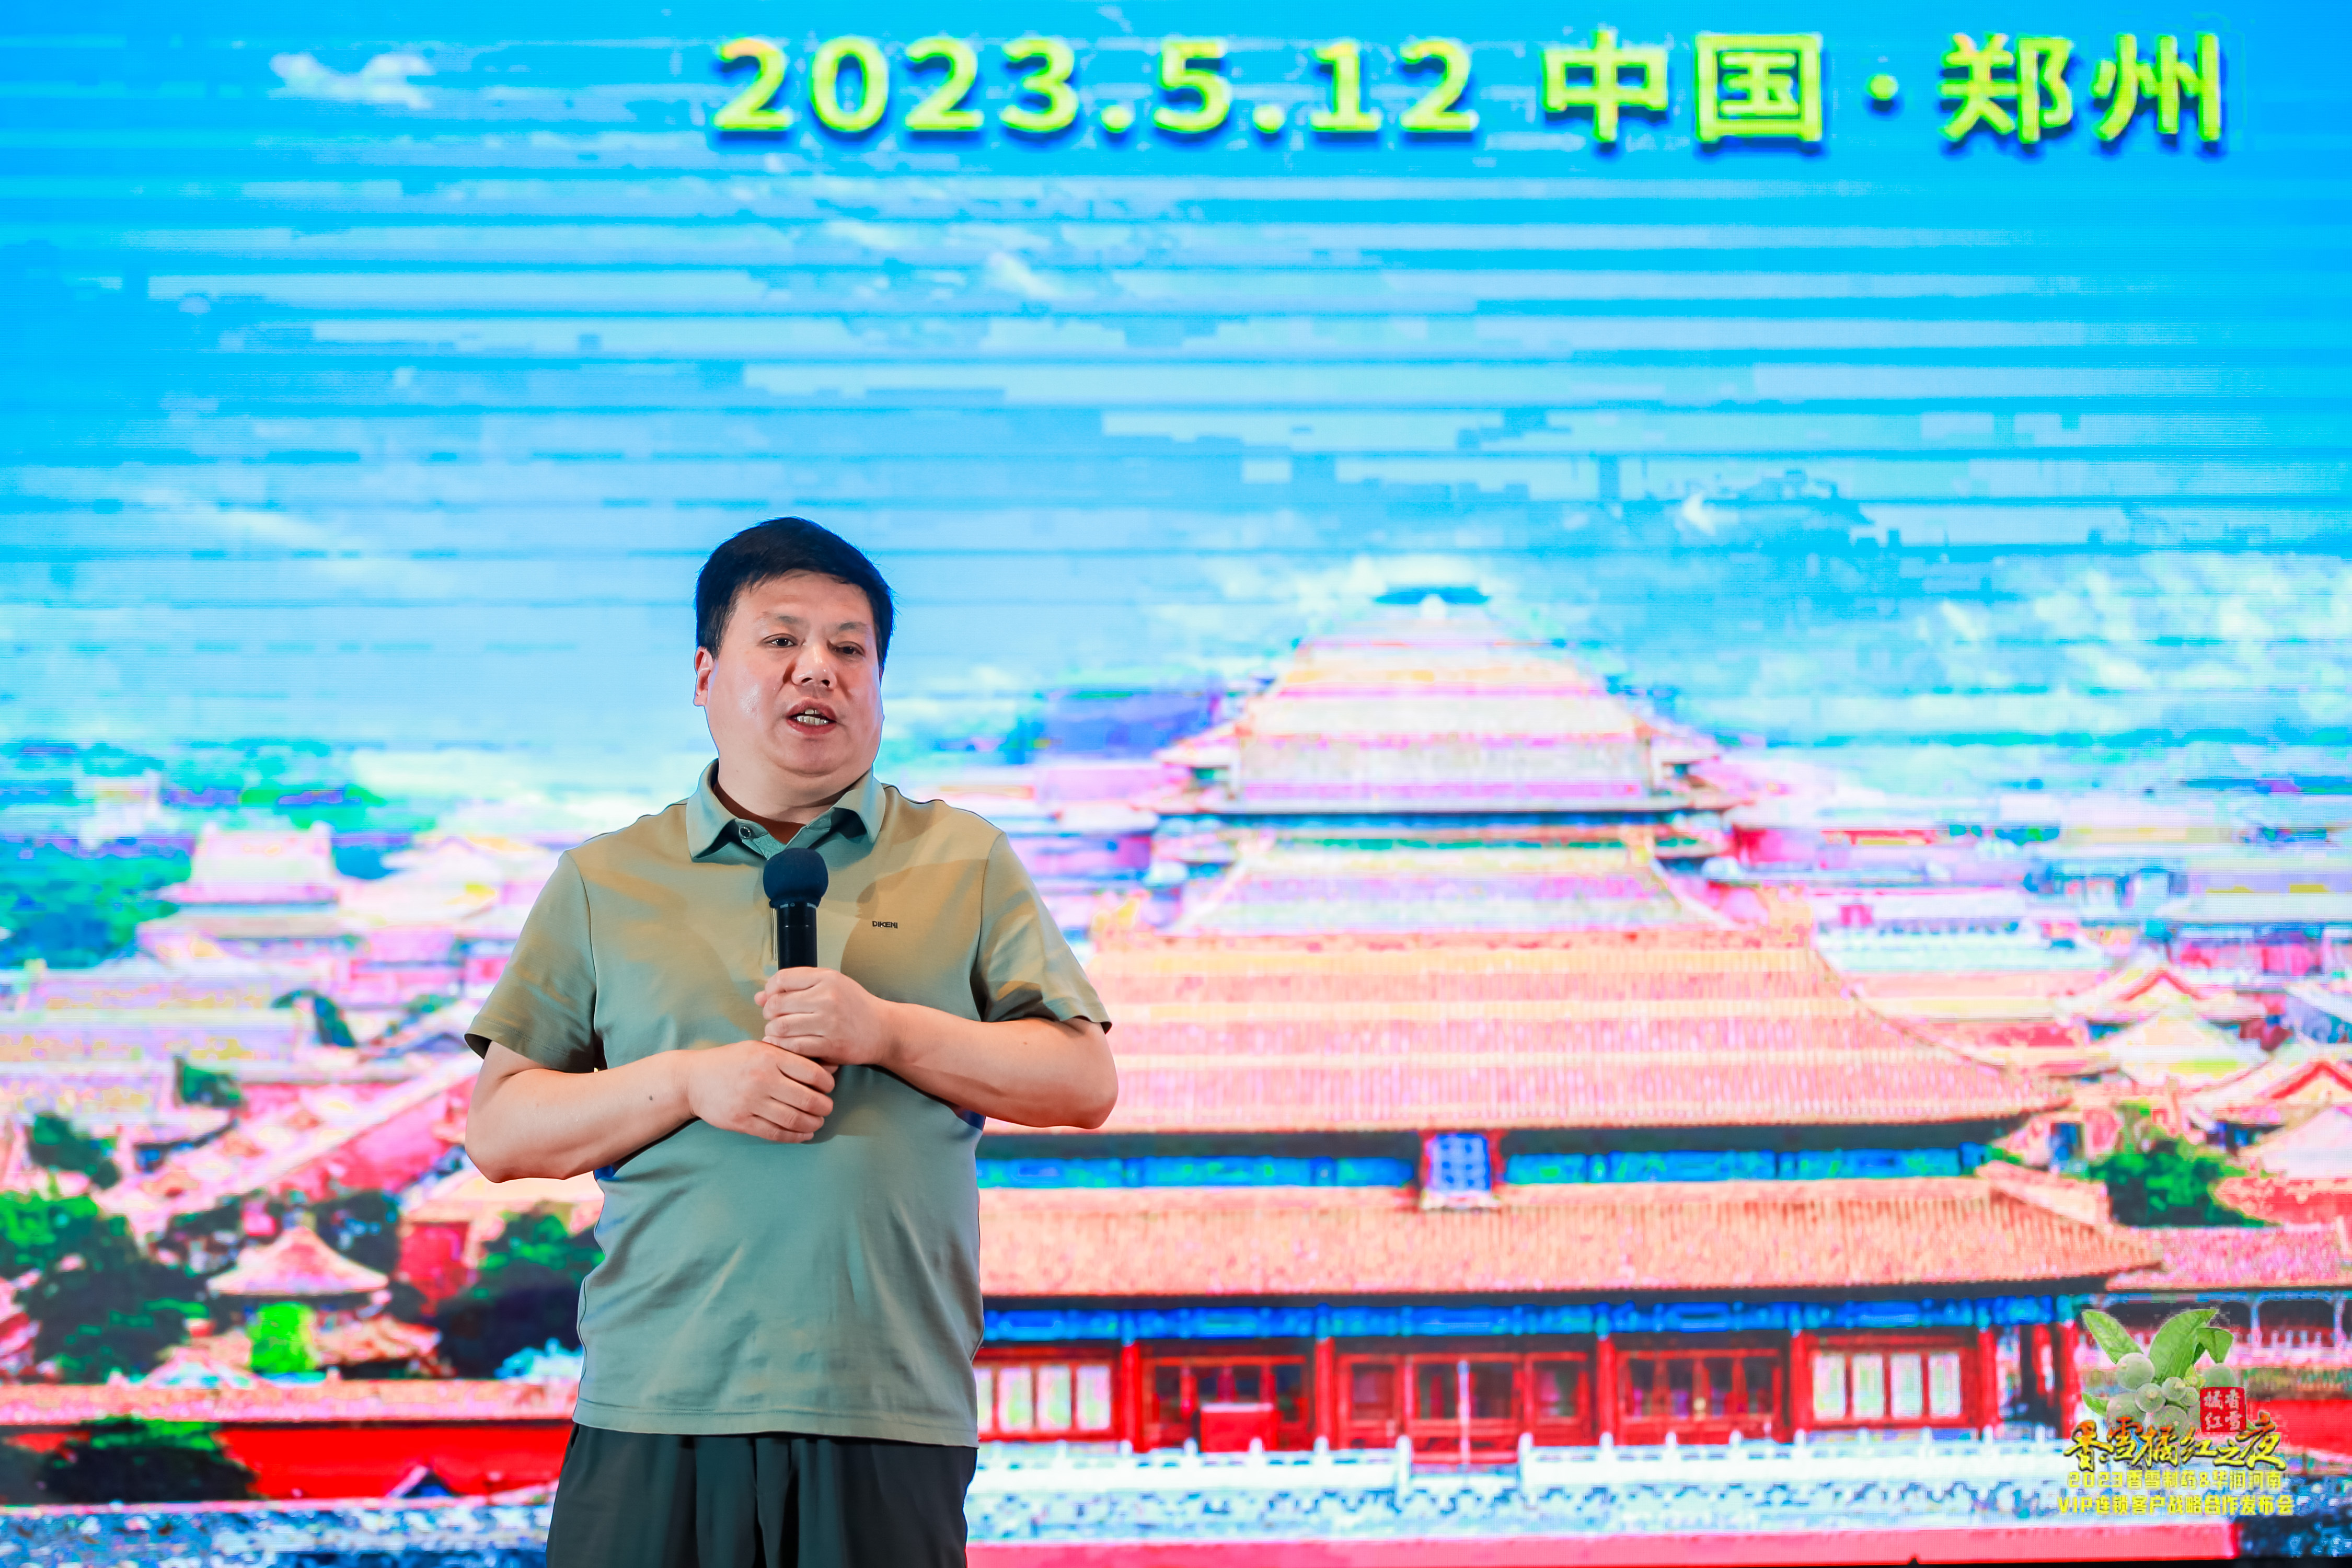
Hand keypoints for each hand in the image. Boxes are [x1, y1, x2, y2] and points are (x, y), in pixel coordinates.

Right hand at [679, 1038, 835, 1142]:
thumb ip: (791, 1056)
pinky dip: (794, 1137)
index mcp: (769, 1056)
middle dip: (824, 1107)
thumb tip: (830, 1066)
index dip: (827, 1084)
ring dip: (812, 1124)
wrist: (693, 1079)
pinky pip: (775, 1133)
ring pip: (793, 1119)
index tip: (829, 1088)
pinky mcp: (741, 1121)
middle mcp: (762, 1079)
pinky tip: (803, 1135)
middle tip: (827, 1108)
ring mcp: (750, 1102)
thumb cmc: (732, 1061)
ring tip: (817, 1122)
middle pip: (807, 1099)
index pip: (812, 1073)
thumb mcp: (760, 1049)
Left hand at [758, 968, 901, 1067]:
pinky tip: (785, 1045)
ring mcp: (829, 1022)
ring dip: (772, 1032)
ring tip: (778, 1032)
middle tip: (774, 1019)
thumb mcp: (831, 985)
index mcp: (827, 978)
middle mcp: (828, 997)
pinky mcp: (830, 1045)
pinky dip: (783, 1047)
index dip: (770, 990)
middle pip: (777, 1004)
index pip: (782, 979)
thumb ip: (796, 987)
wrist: (883, 1030)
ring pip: (781, 1027)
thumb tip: (759, 996)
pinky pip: (793, 1046)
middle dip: (769, 1014)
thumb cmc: (854, 1006)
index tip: (772, 999)